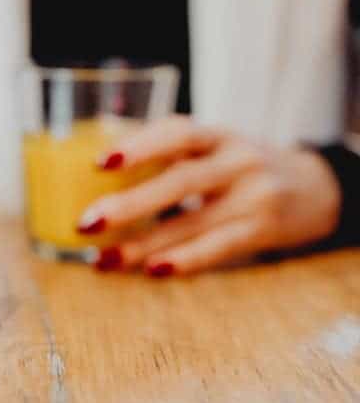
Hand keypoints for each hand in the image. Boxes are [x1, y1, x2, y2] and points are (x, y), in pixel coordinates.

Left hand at [77, 116, 340, 276]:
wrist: (316, 188)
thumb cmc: (240, 167)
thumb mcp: (212, 147)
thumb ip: (167, 153)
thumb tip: (93, 173)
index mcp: (217, 136)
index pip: (179, 133)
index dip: (140, 146)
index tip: (99, 163)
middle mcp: (237, 161)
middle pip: (180, 182)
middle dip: (129, 205)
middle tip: (85, 223)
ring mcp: (252, 197)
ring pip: (192, 222)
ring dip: (142, 245)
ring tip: (101, 259)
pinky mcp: (261, 231)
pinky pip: (218, 248)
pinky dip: (184, 260)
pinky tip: (151, 270)